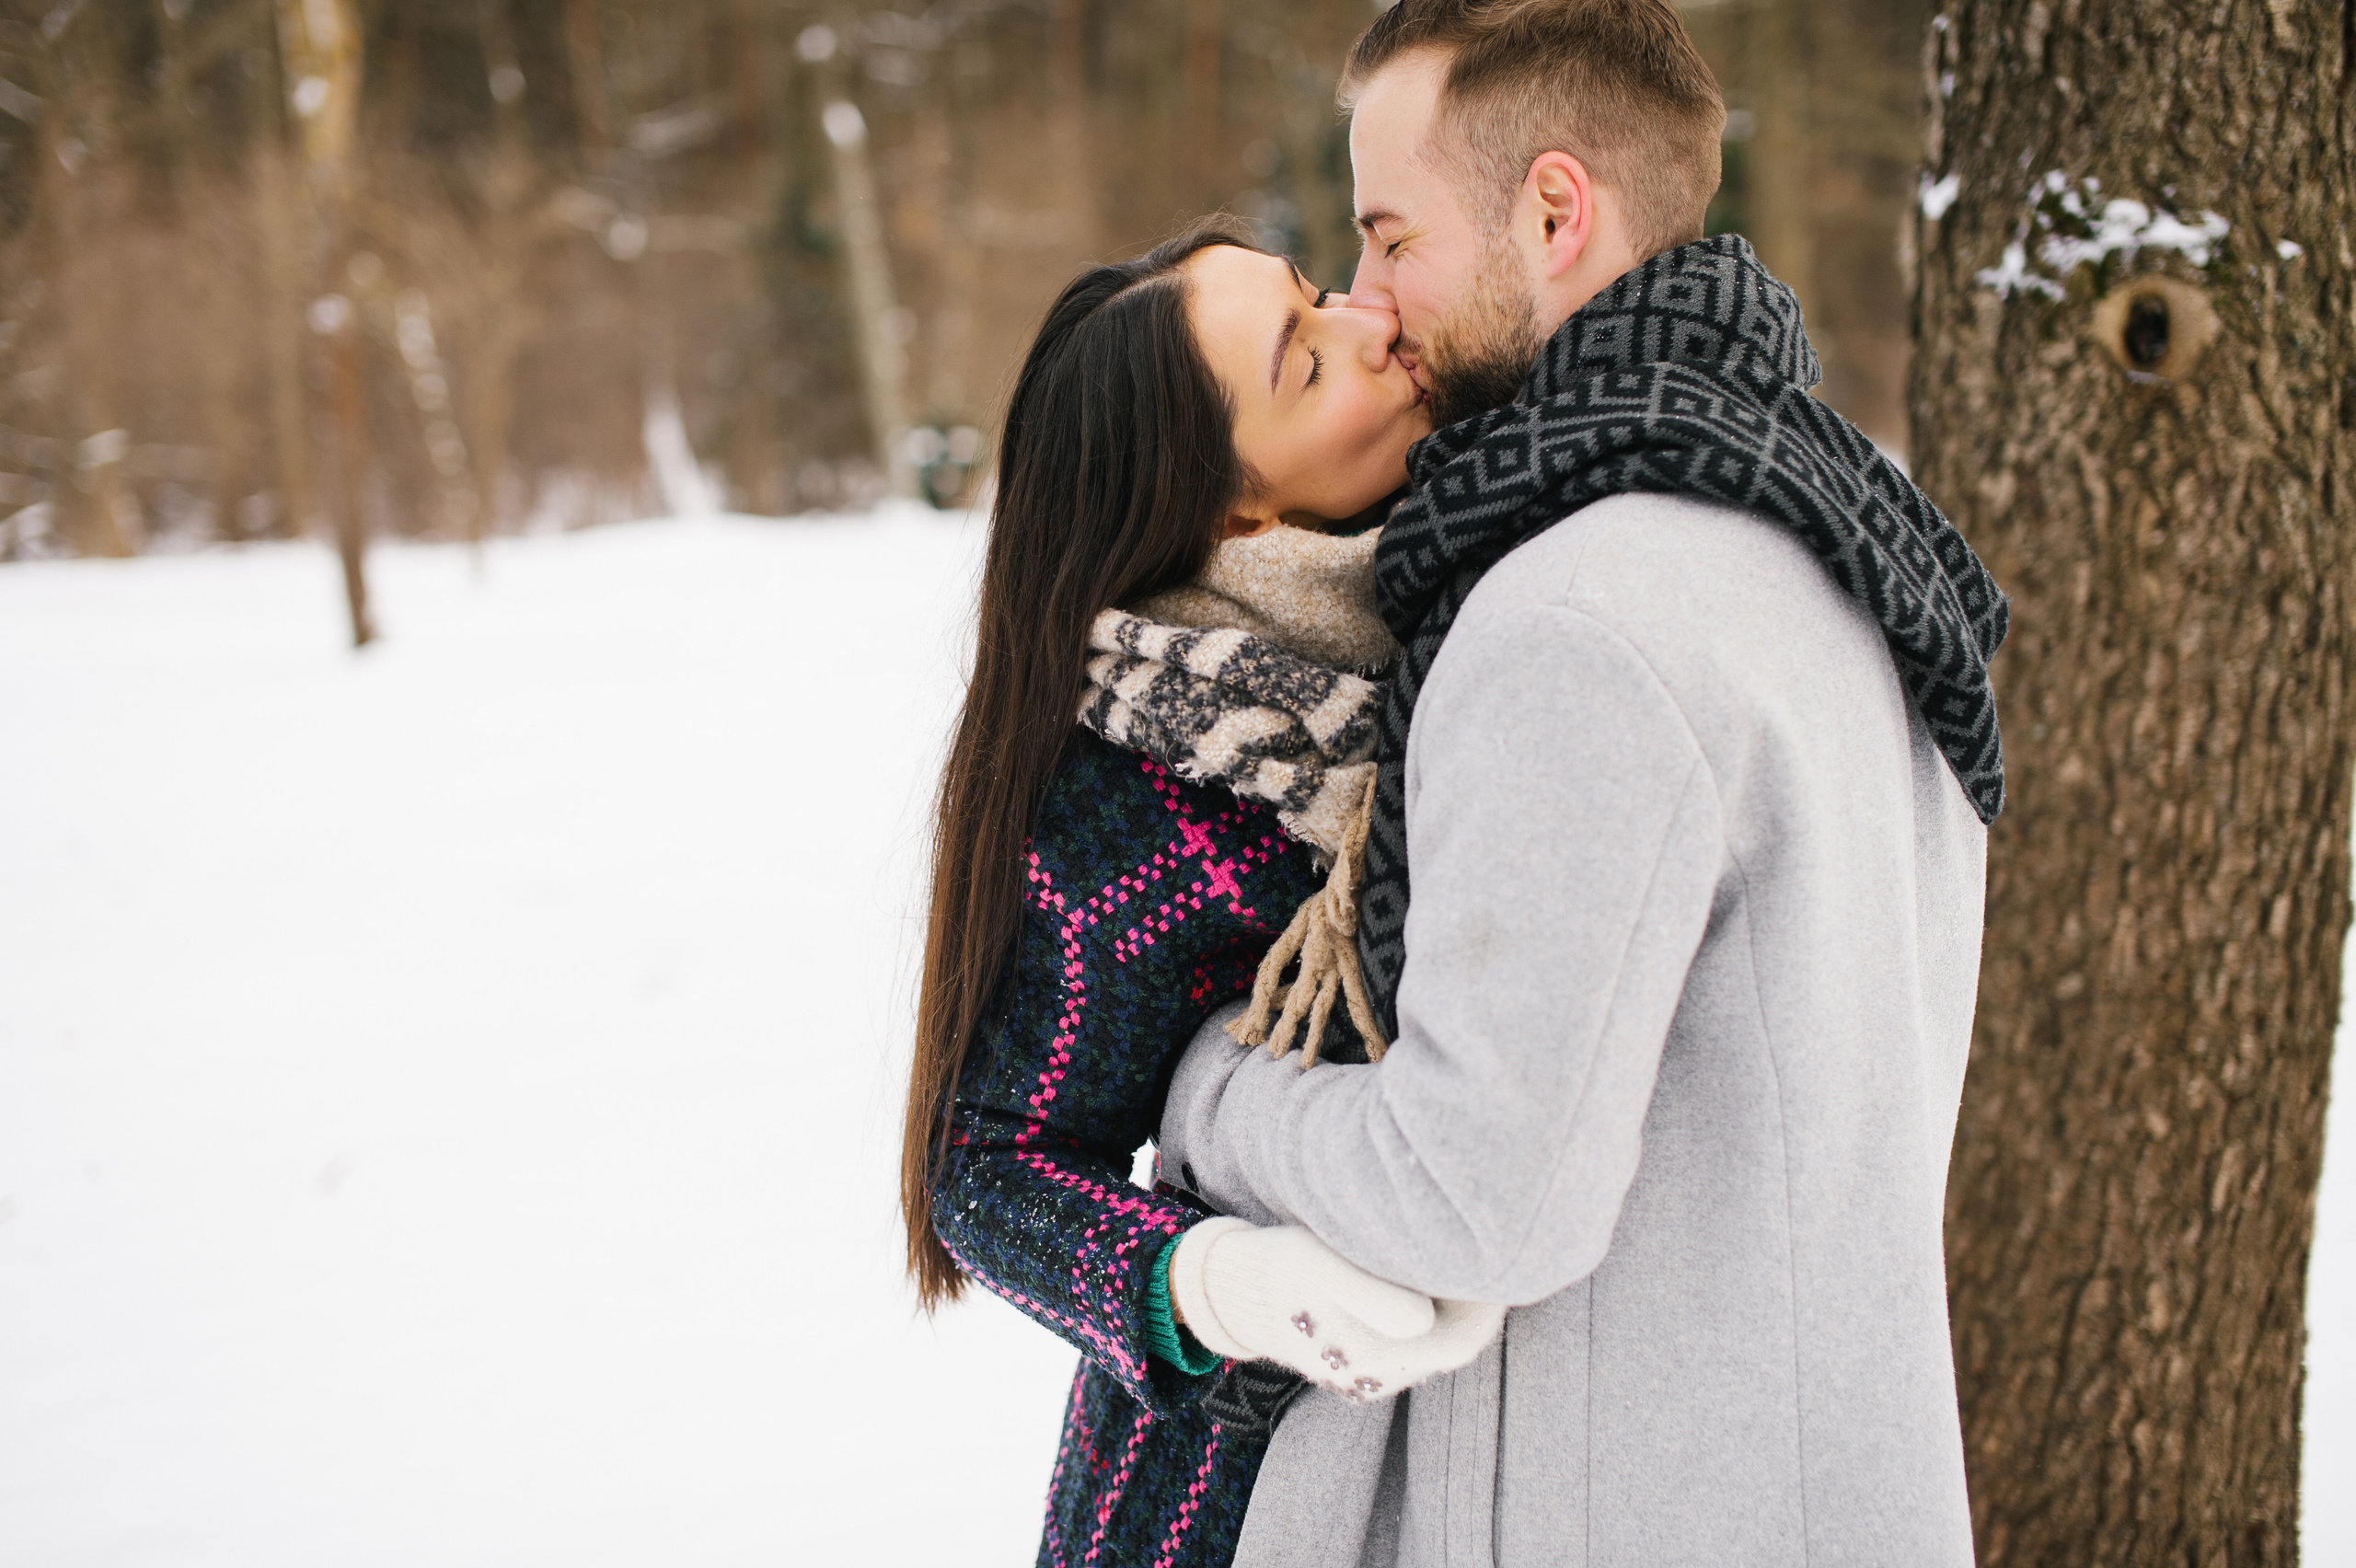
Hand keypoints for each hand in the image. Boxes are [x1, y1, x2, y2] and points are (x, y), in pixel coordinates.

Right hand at [1166, 1218, 1505, 1401]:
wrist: (1230, 1288)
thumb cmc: (1279, 1268)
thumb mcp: (1321, 1266)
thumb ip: (1375, 1294)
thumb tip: (1426, 1318)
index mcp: (1380, 1359)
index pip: (1465, 1340)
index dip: (1490, 1302)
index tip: (1502, 1256)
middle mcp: (1380, 1376)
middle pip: (1452, 1343)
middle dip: (1474, 1300)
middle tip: (1486, 1249)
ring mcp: (1366, 1374)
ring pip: (1432, 1343)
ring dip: (1450, 1306)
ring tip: (1456, 1255)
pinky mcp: (1354, 1361)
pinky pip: (1408, 1341)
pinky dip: (1425, 1311)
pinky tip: (1420, 1274)